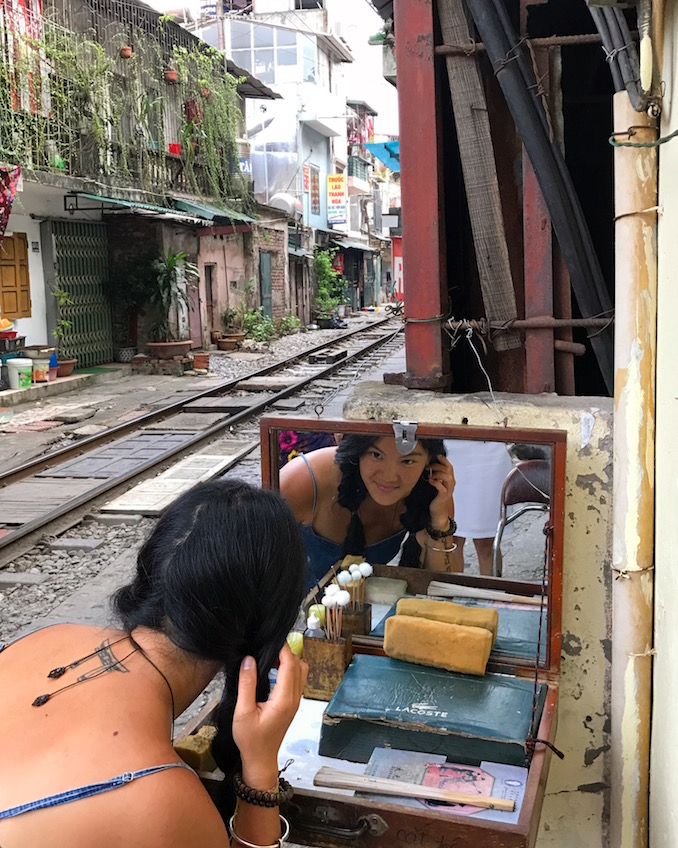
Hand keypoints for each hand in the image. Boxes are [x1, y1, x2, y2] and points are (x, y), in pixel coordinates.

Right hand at [232, 643, 307, 787]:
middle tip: (267, 649)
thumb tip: (249, 659)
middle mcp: (294, 698)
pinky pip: (297, 680)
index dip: (283, 649)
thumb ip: (247, 684)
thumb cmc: (251, 740)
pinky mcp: (292, 704)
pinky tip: (272, 671)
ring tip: (270, 659)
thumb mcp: (243, 712)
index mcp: (284, 699)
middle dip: (286, 652)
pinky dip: (289, 670)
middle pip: (299, 665)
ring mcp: (295, 701)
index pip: (290, 664)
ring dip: (289, 661)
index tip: (271, 639)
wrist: (260, 759)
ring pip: (301, 672)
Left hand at [427, 454, 455, 526]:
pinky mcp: (444, 496)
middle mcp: (451, 484)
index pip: (449, 466)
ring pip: (448, 477)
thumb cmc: (436, 498)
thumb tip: (428, 466)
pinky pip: (442, 487)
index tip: (436, 456)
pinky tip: (430, 481)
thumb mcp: (437, 484)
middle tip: (428, 466)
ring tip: (430, 474)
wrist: (437, 512)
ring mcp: (448, 490)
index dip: (444, 460)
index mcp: (449, 480)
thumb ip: (436, 476)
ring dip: (438, 473)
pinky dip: (436, 482)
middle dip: (437, 466)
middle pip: (448, 470)